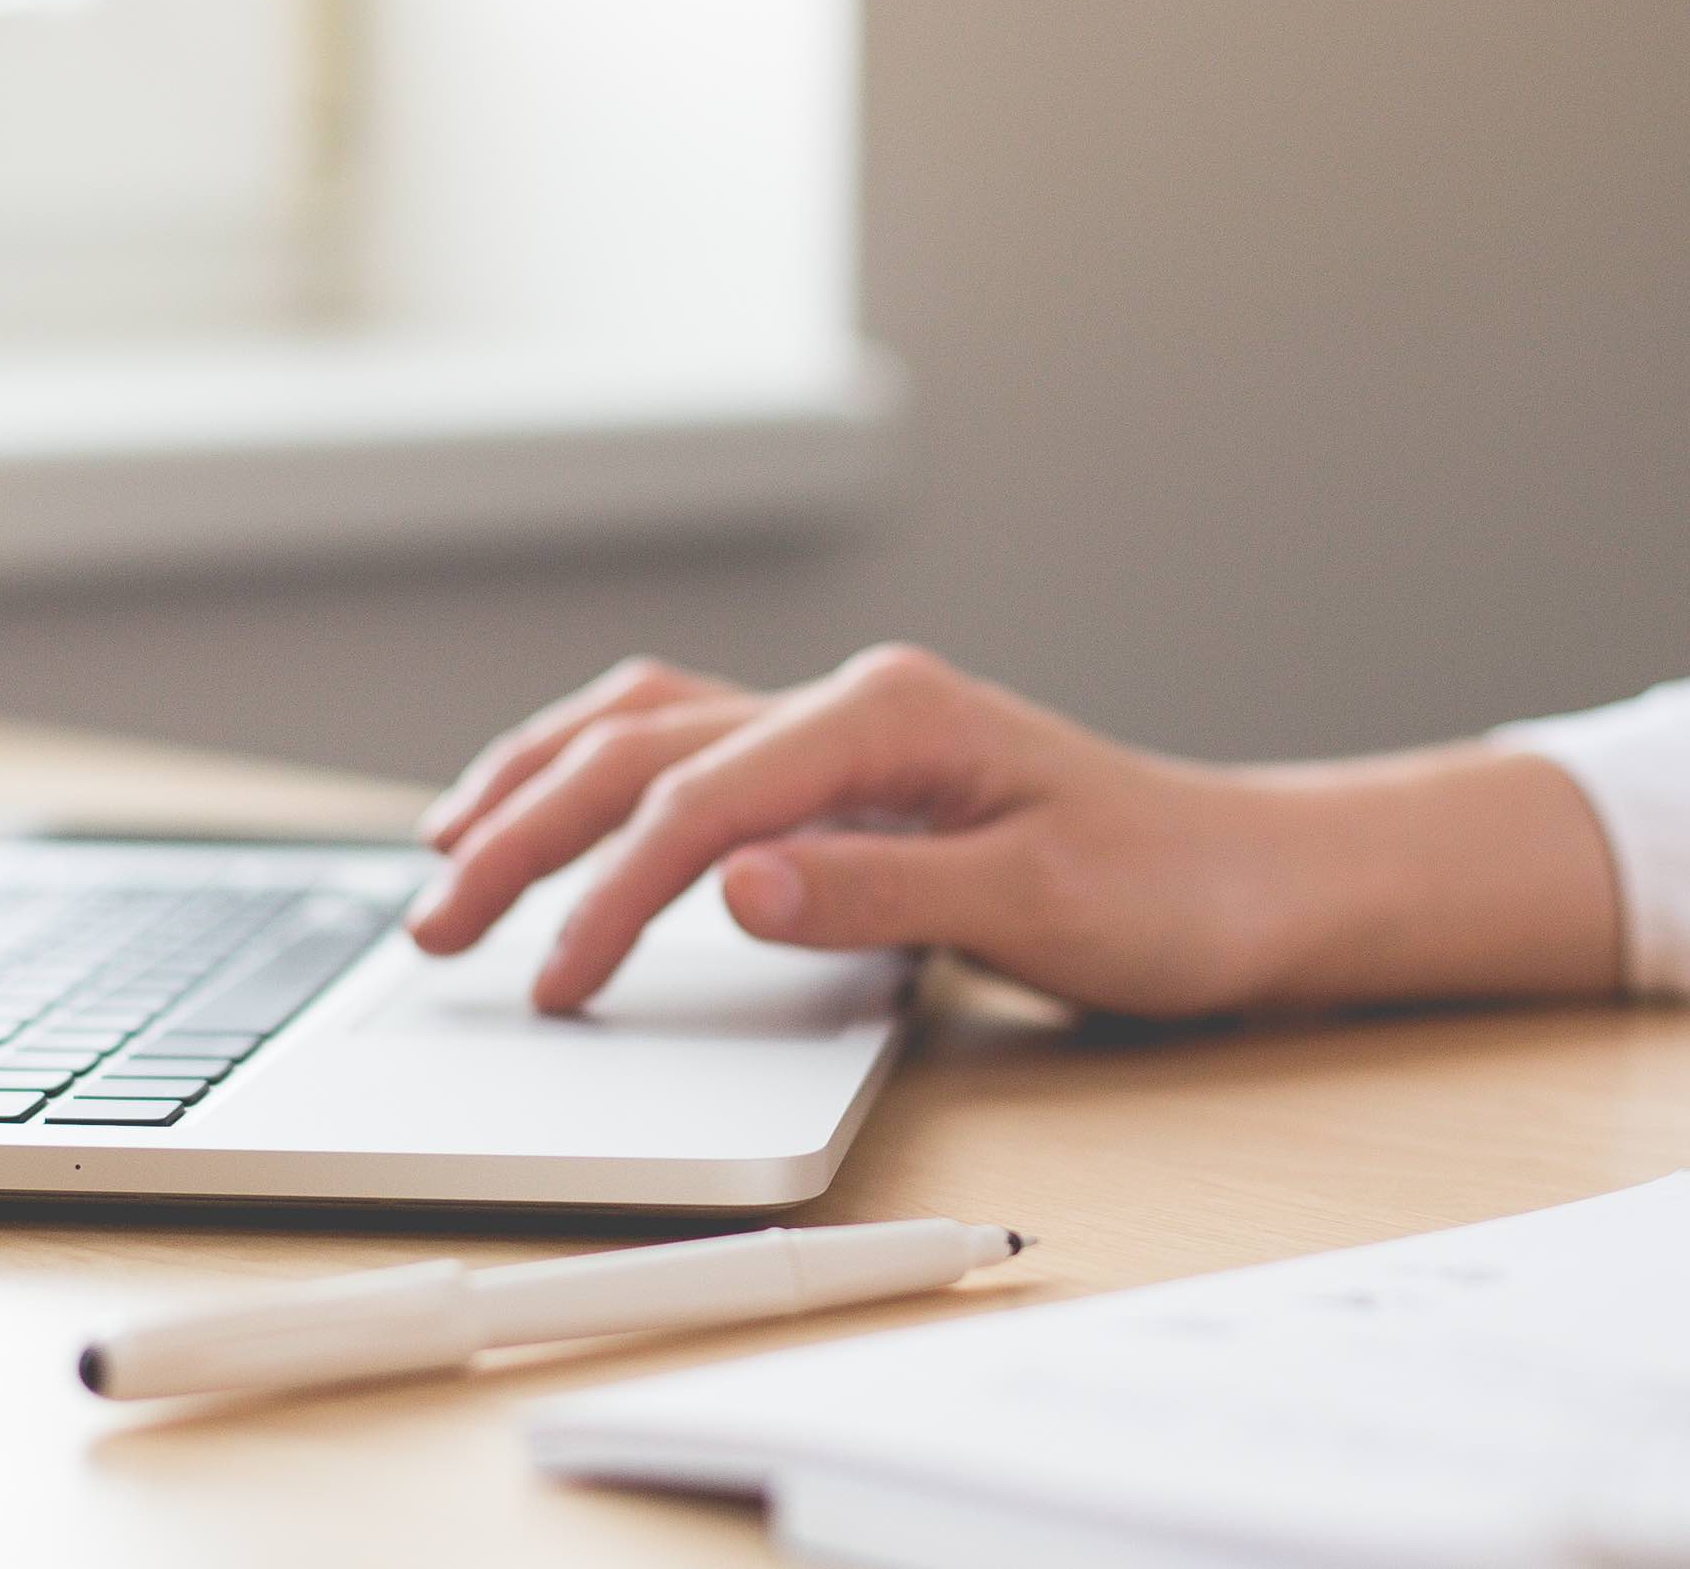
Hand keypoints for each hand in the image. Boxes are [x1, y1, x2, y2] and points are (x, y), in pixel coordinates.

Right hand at [404, 645, 1621, 1015]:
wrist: (1253, 880)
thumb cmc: (1168, 893)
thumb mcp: (1039, 907)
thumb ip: (878, 894)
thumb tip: (731, 885)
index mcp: (890, 718)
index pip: (700, 800)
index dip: (608, 895)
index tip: (554, 986)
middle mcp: (852, 704)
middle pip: (639, 749)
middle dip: (520, 833)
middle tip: (436, 930)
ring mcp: (842, 730)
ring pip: (641, 727)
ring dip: (533, 784)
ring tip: (442, 853)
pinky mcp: (842, 771)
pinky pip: (683, 747)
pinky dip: (594, 777)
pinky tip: (550, 810)